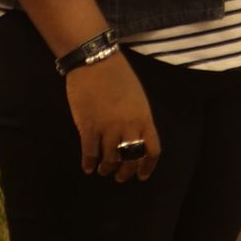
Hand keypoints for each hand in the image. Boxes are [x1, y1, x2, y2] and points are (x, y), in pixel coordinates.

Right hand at [64, 52, 160, 181]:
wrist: (96, 62)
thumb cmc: (119, 76)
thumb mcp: (138, 98)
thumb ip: (138, 119)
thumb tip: (135, 137)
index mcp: (145, 119)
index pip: (152, 150)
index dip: (147, 166)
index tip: (142, 175)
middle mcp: (129, 127)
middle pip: (131, 159)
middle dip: (126, 172)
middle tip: (120, 177)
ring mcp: (108, 129)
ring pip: (110, 160)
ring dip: (106, 168)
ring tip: (102, 170)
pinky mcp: (89, 128)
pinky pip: (90, 153)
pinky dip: (89, 163)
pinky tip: (87, 167)